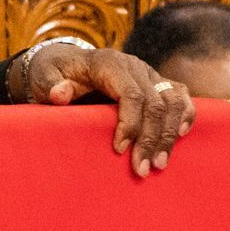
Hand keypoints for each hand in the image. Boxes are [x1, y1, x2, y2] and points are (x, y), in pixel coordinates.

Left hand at [11, 44, 194, 177]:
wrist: (65, 61)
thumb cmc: (54, 73)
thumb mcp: (44, 76)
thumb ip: (50, 84)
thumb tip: (60, 95)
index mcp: (108, 63)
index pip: (132, 94)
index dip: (130, 123)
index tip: (119, 150)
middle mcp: (134, 66)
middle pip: (155, 103)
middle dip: (150, 139)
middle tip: (142, 169)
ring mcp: (149, 73)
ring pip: (173, 101)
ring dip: (169, 134)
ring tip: (159, 163)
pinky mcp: (157, 82)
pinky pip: (180, 96)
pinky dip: (185, 115)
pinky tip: (180, 137)